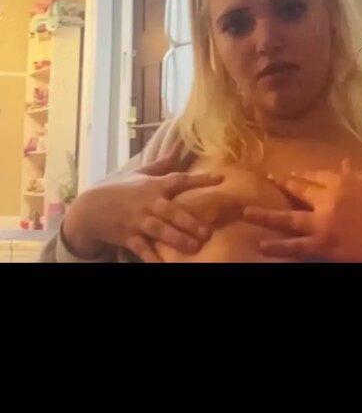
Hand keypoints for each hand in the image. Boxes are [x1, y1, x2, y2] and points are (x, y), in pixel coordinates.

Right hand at [62, 141, 223, 262]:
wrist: (90, 207)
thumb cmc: (118, 187)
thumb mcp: (139, 172)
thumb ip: (162, 163)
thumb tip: (178, 146)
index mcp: (154, 185)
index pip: (180, 179)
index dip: (201, 179)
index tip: (221, 178)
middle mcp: (148, 203)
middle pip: (171, 211)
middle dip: (188, 221)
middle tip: (207, 232)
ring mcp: (137, 221)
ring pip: (159, 230)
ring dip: (176, 239)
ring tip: (195, 248)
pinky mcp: (128, 237)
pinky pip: (141, 249)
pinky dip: (151, 258)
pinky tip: (163, 265)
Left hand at [243, 163, 361, 262]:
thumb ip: (357, 176)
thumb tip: (344, 163)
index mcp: (343, 181)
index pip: (315, 175)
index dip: (301, 175)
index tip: (290, 173)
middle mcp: (329, 199)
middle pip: (298, 189)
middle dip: (281, 184)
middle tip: (265, 180)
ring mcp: (325, 224)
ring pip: (288, 218)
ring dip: (266, 215)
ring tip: (247, 213)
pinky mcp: (325, 246)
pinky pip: (297, 246)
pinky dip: (279, 246)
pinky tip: (263, 245)